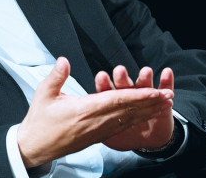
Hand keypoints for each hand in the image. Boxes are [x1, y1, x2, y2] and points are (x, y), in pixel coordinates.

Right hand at [17, 58, 173, 167]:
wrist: (36, 146)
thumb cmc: (40, 121)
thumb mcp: (43, 94)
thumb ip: (56, 76)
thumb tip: (63, 60)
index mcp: (85, 110)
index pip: (116, 101)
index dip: (137, 96)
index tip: (153, 91)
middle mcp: (96, 122)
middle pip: (128, 111)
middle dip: (150, 103)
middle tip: (169, 95)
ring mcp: (98, 131)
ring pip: (128, 120)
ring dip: (148, 112)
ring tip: (164, 105)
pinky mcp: (98, 137)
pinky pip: (121, 127)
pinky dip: (136, 121)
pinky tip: (145, 117)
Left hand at [95, 66, 174, 150]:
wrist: (146, 139)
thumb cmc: (122, 133)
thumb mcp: (106, 135)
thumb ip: (92, 129)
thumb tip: (75, 126)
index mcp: (113, 103)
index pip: (106, 92)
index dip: (104, 84)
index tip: (102, 76)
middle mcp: (128, 97)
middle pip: (124, 87)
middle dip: (123, 78)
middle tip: (120, 71)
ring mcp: (145, 98)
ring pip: (144, 86)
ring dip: (145, 78)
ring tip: (146, 72)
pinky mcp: (161, 102)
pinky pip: (164, 90)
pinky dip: (166, 82)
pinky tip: (166, 73)